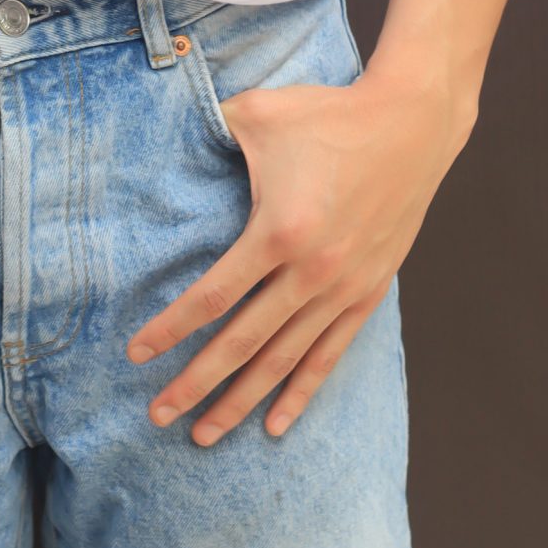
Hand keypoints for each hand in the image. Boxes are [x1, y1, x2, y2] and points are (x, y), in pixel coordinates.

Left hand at [125, 59, 466, 442]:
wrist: (411, 125)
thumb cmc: (328, 114)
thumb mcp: (258, 112)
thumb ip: (210, 130)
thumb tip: (168, 131)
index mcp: (278, 232)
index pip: (213, 296)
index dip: (171, 329)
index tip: (136, 354)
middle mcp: (311, 272)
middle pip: (241, 343)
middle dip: (195, 384)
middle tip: (157, 415)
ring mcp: (343, 288)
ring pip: (283, 359)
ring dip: (241, 400)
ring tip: (204, 434)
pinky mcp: (368, 293)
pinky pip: (329, 355)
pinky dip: (301, 392)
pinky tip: (275, 425)